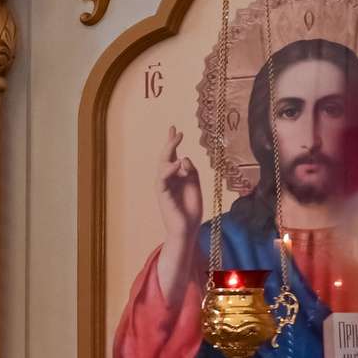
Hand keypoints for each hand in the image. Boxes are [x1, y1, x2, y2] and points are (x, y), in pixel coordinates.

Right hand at [157, 126, 203, 240]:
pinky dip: (168, 170)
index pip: (173, 156)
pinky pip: (162, 179)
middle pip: (166, 157)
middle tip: (176, 131)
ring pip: (162, 165)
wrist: (188, 229)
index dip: (173, 142)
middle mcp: (168, 179)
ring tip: (177, 139)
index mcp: (176, 176)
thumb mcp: (195, 185)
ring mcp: (164, 186)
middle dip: (170, 143)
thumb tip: (183, 157)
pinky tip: (177, 163)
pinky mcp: (163, 194)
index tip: (175, 129)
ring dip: (169, 151)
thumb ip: (190, 171)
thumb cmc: (191, 209)